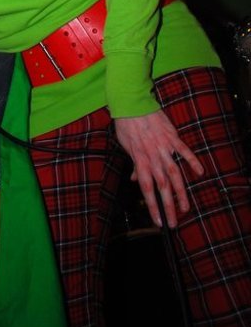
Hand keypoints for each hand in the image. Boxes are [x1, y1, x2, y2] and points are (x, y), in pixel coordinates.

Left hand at [114, 110, 203, 227]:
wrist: (131, 103)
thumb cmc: (126, 124)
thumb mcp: (125, 145)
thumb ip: (135, 164)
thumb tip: (136, 179)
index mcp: (140, 160)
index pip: (147, 188)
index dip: (152, 206)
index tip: (158, 221)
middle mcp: (153, 156)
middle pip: (162, 186)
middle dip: (168, 206)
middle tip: (174, 223)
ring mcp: (163, 147)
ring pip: (174, 173)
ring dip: (180, 192)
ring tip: (185, 208)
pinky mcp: (172, 136)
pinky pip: (183, 151)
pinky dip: (191, 160)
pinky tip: (199, 172)